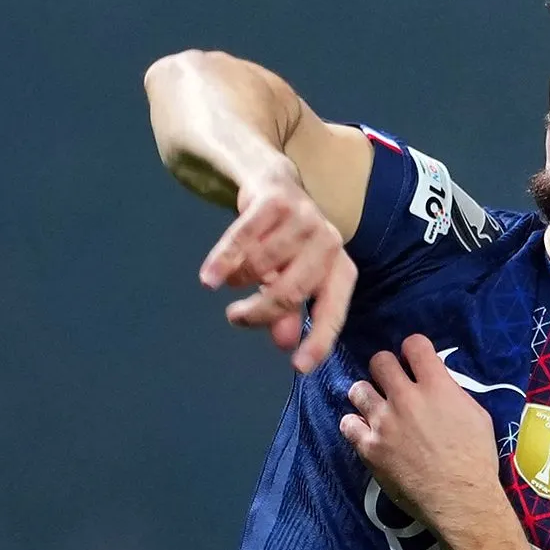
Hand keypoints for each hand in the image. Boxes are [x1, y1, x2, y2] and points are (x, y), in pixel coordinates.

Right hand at [200, 164, 356, 373]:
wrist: (270, 182)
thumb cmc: (285, 242)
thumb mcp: (289, 279)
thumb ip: (289, 312)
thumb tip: (285, 343)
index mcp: (340, 270)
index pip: (332, 313)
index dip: (317, 342)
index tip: (298, 367)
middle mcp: (330, 244)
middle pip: (292, 292)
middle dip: (259, 312)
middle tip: (236, 318)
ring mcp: (305, 219)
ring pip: (263, 265)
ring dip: (240, 278)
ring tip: (232, 279)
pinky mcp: (276, 200)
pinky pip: (243, 237)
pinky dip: (223, 260)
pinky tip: (209, 278)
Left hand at [340, 335, 504, 534]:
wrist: (460, 500)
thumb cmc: (476, 459)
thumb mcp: (476, 415)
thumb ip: (452, 393)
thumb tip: (438, 384)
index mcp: (437, 386)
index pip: (414, 344)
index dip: (413, 349)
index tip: (414, 361)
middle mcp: (406, 398)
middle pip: (380, 361)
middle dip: (386, 368)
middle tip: (392, 383)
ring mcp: (384, 422)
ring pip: (358, 389)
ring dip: (367, 395)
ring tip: (376, 408)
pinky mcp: (369, 447)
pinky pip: (347, 424)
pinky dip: (355, 425)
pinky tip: (366, 431)